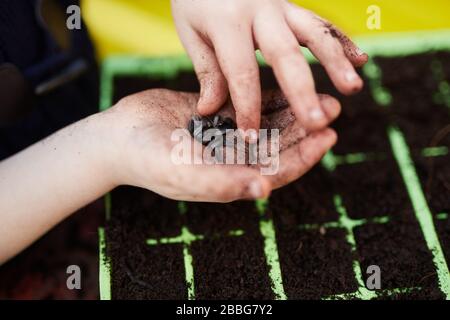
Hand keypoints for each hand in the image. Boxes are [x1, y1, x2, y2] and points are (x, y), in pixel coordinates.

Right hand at [104, 89, 339, 201]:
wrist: (118, 137)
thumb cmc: (147, 161)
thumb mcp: (183, 173)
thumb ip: (222, 183)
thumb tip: (264, 191)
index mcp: (232, 180)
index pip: (278, 172)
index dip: (305, 156)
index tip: (328, 136)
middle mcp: (234, 160)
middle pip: (280, 146)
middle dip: (307, 128)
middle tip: (332, 107)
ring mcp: (227, 137)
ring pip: (269, 124)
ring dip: (293, 110)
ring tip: (319, 92)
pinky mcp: (218, 116)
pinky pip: (250, 105)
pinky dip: (268, 96)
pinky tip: (286, 84)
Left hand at [171, 0, 367, 134]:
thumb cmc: (196, 2)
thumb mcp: (192, 32)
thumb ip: (207, 69)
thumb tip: (210, 109)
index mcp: (228, 22)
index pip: (241, 72)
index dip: (247, 107)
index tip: (252, 138)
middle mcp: (260, 12)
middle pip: (285, 55)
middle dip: (302, 91)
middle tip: (316, 123)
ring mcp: (281, 6)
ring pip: (314, 34)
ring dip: (335, 62)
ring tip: (352, 89)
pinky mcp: (293, 7)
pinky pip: (321, 24)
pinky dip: (342, 41)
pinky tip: (361, 60)